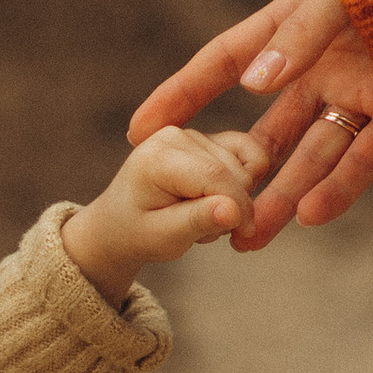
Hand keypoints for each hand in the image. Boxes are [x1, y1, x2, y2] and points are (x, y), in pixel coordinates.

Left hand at [61, 126, 265, 293]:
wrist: (122, 221)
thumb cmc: (139, 232)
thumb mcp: (163, 238)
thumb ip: (197, 222)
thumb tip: (234, 212)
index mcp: (157, 156)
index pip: (215, 176)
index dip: (239, 208)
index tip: (244, 236)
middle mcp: (176, 136)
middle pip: (235, 172)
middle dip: (232, 208)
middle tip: (201, 230)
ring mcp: (194, 135)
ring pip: (245, 168)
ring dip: (233, 201)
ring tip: (200, 217)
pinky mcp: (209, 139)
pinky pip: (250, 153)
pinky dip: (247, 180)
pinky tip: (224, 200)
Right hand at [128, 0, 372, 246]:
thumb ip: (297, 35)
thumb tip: (253, 83)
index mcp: (291, 25)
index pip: (223, 63)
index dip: (182, 95)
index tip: (141, 131)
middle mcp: (317, 65)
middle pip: (264, 129)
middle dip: (233, 176)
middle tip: (201, 218)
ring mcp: (356, 92)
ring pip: (310, 155)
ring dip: (282, 198)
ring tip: (250, 239)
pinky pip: (363, 158)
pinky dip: (340, 188)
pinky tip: (312, 217)